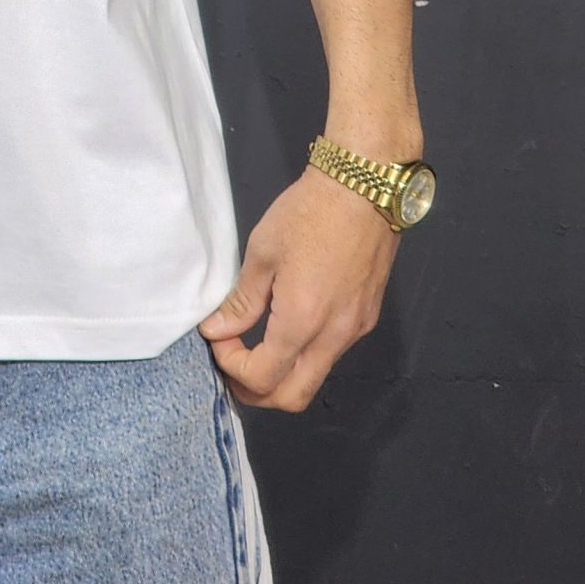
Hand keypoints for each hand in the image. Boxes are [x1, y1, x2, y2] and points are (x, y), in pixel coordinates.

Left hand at [198, 168, 398, 411]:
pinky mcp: (367, 317)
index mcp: (303, 321)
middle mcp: (334, 336)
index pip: (264, 377)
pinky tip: (289, 326)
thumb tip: (217, 331)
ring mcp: (356, 330)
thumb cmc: (308, 213)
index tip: (219, 340)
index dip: (233, 368)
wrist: (365, 187)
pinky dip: (304, 354)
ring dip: (282, 375)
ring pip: (315, 377)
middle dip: (258, 390)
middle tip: (234, 365)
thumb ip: (241, 300)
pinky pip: (332, 353)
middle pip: (293, 396)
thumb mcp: (263, 252)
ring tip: (256, 347)